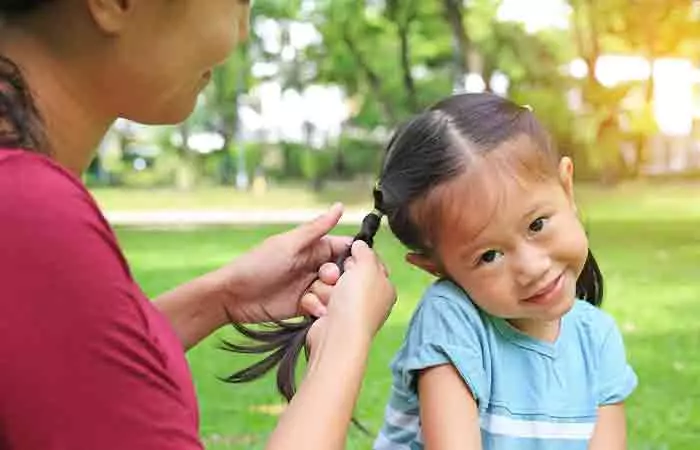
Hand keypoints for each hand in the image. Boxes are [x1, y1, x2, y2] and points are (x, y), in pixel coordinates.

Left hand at [216, 203, 351, 323]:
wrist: (232, 296)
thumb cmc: (257, 264)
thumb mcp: (289, 244)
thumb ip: (316, 228)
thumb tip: (340, 206)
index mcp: (312, 248)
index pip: (343, 248)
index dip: (353, 256)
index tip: (357, 264)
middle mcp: (313, 266)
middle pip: (342, 272)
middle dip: (338, 278)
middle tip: (323, 279)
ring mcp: (309, 287)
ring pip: (334, 291)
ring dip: (328, 295)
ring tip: (312, 296)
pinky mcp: (304, 306)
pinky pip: (322, 307)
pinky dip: (319, 309)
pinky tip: (311, 310)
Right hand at [307, 240, 395, 349]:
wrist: (338, 336)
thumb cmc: (357, 301)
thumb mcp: (367, 267)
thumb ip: (365, 251)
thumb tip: (360, 244)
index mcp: (383, 286)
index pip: (368, 262)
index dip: (356, 258)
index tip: (350, 260)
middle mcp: (365, 298)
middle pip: (342, 271)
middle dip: (335, 274)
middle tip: (336, 279)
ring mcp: (345, 308)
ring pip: (324, 283)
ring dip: (323, 289)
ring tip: (330, 300)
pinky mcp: (326, 316)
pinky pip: (314, 298)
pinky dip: (315, 303)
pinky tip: (322, 311)